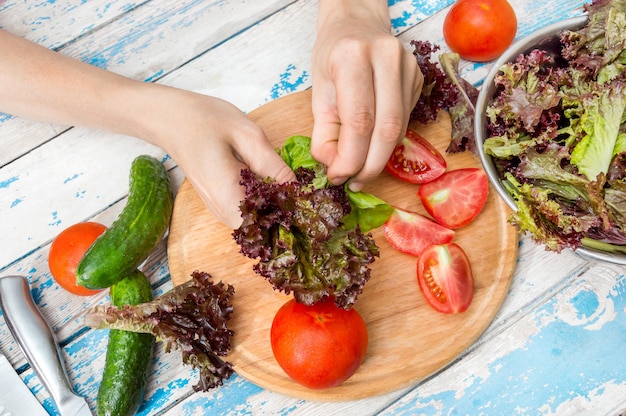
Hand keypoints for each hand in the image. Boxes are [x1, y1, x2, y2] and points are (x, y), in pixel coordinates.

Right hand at [144, 86, 295, 228]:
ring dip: (277, 208)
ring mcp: (221, 212)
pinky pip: (249, 212)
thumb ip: (274, 167)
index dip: (293, 219)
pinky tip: (273, 181)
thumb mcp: (248, 135)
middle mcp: (223, 213)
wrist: (171, 119)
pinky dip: (265, 202)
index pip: (270, 228)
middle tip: (306, 190)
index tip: (310, 203)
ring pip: (259, 222)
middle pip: (266, 228)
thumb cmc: (205, 121)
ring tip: (290, 183)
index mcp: (229, 198)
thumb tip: (299, 191)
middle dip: (289, 214)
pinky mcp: (222, 205)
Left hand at [311, 0, 422, 190]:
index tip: (338, 177)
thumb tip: (336, 169)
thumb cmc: (333, 56)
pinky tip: (374, 147)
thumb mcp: (318, 92)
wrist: (357, 24)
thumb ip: (324, 134)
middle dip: (369, 165)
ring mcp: (408, 67)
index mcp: (353, 57)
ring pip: (399, 129)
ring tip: (361, 171)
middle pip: (386, 129)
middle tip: (354, 182)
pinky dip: (388, 142)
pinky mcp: (419, 78)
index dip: (350, 158)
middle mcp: (386, 58)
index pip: (359, 121)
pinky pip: (405, 121)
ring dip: (380, 158)